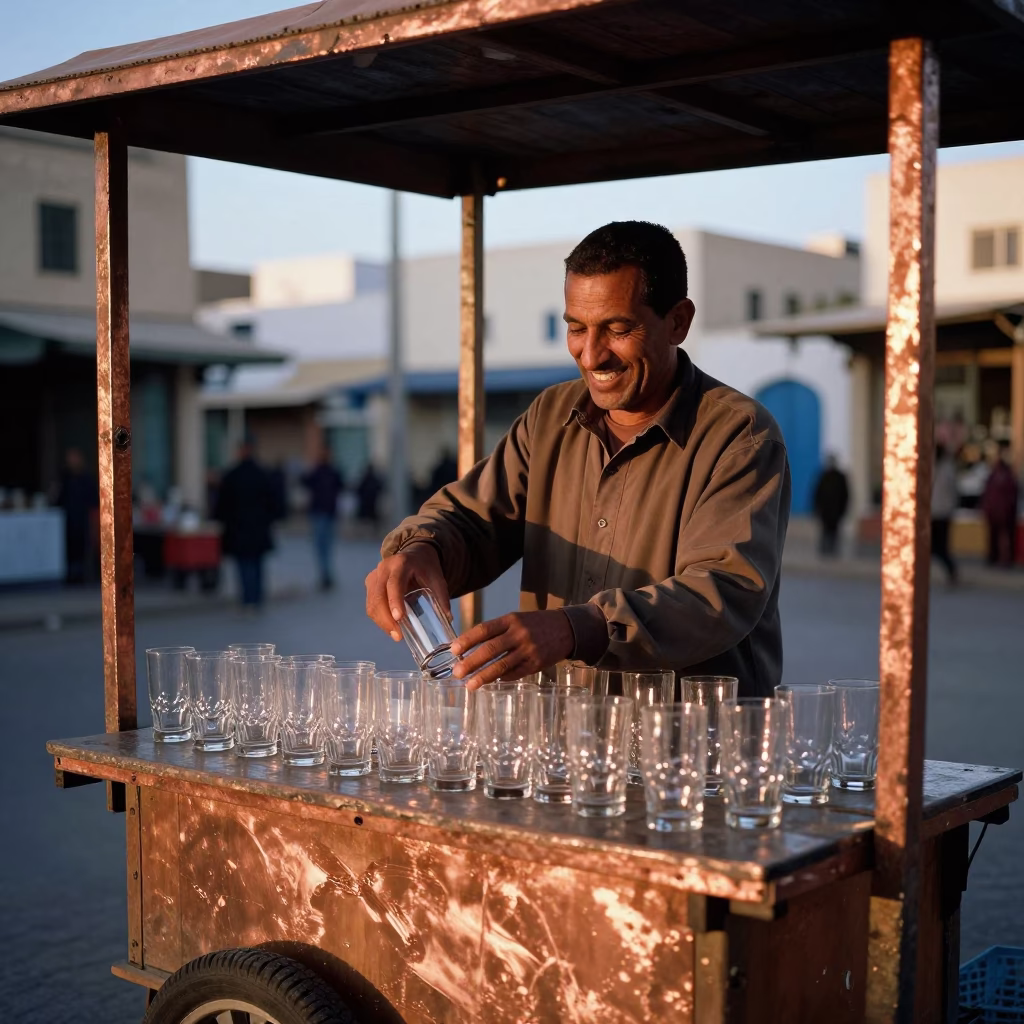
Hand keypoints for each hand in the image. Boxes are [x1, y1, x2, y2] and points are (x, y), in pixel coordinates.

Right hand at [365, 543, 450, 640]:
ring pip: (372, 604)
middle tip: (399, 635)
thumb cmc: (426, 568)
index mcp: (401, 563)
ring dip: (382, 622)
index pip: (394, 583)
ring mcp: (374, 576)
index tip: (399, 618)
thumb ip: (442, 597)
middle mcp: (383, 568)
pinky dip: (380, 619)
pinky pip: (371, 605)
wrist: (414, 555)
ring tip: (397, 635)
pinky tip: (391, 627)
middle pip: (378, 596)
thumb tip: (448, 619)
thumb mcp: (437, 578)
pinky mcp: (371, 585)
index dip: (394, 601)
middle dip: (386, 619)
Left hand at [450, 610, 574, 689]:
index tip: (453, 650)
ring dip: (483, 676)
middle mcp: (519, 634)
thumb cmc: (535, 624)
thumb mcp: (516, 619)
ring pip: (501, 665)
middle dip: (471, 662)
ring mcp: (528, 650)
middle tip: (457, 672)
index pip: (484, 629)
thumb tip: (469, 646)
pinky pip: (515, 674)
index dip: (467, 640)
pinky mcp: (536, 664)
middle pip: (490, 649)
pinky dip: (501, 678)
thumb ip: (496, 631)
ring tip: (470, 685)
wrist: (566, 629)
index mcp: (511, 619)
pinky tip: (491, 682)